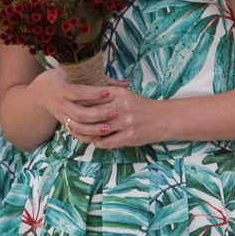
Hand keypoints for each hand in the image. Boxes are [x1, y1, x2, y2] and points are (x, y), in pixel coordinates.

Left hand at [28, 71, 168, 149]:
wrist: (164, 119)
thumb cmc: (142, 107)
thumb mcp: (126, 95)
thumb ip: (107, 93)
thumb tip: (84, 93)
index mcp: (119, 94)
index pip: (91, 97)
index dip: (78, 102)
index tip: (70, 105)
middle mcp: (121, 107)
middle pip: (90, 113)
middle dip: (79, 118)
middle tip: (71, 120)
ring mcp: (125, 122)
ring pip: (96, 129)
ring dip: (87, 132)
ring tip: (82, 132)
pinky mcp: (129, 137)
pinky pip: (105, 142)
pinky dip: (98, 142)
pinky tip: (96, 140)